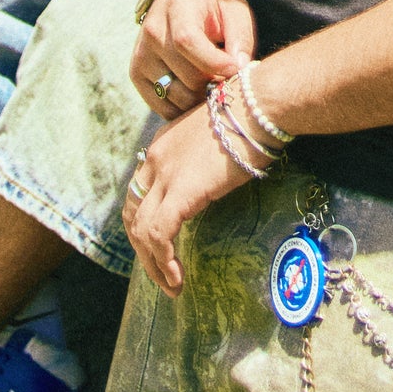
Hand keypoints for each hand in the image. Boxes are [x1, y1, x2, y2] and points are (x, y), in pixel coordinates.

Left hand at [123, 104, 250, 294]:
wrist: (260, 106)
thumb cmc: (252, 117)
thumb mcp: (217, 137)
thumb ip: (205, 160)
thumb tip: (216, 179)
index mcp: (162, 146)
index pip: (139, 192)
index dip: (144, 223)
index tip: (159, 247)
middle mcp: (155, 159)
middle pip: (132, 214)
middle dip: (143, 250)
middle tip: (161, 274)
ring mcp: (165, 175)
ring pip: (141, 231)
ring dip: (153, 264)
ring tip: (171, 286)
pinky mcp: (181, 191)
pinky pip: (160, 235)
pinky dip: (164, 262)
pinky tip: (177, 278)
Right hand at [131, 0, 255, 119]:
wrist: (176, 1)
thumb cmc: (211, 8)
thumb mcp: (234, 10)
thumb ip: (241, 36)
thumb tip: (240, 67)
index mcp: (177, 8)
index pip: (187, 42)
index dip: (214, 62)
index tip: (236, 69)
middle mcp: (152, 32)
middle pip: (187, 76)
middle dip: (214, 83)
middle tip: (227, 77)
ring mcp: (141, 55)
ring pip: (178, 96)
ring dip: (201, 98)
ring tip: (212, 82)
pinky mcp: (136, 75)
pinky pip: (165, 108)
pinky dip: (185, 108)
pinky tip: (196, 91)